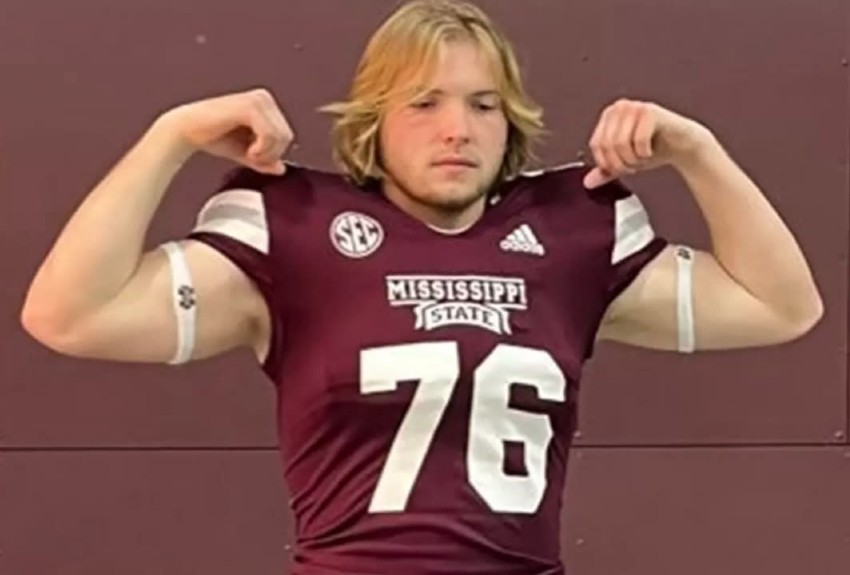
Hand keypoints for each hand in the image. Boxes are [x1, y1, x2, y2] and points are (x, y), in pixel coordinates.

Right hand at [157, 88, 293, 174]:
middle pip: (287, 136)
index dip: (274, 153)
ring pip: (281, 136)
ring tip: (248, 153)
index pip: (286, 135)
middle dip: (271, 154)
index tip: (254, 157)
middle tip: (250, 157)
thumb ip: (264, 160)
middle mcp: (263, 98)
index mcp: (265, 105)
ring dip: (266, 153)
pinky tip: (248, 151)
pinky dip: (261, 149)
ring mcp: (257, 100)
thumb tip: (281, 169)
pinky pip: (269, 134)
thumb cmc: (212, 136)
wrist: (186, 129)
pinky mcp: (249, 106)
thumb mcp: (244, 152)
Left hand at [583, 99, 713, 188]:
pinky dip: (644, 152)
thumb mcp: (625, 161)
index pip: (596, 144)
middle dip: (620, 163)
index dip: (607, 163)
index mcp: (609, 116)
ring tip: (641, 159)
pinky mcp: (650, 111)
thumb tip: (587, 182)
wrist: (682, 145)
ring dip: (632, 159)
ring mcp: (635, 107)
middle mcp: (619, 108)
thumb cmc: (654, 148)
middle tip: (633, 167)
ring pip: (620, 142)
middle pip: (607, 144)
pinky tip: (649, 152)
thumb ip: (606, 170)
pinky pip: (638, 139)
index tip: (620, 169)